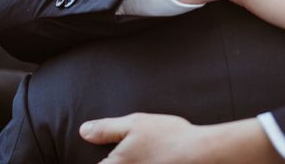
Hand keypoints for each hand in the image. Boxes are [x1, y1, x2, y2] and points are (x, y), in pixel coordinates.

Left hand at [79, 113, 283, 163]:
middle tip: (129, 152)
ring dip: (129, 162)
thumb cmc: (167, 136)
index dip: (101, 161)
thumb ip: (105, 129)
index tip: (105, 156)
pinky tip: (150, 159)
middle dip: (112, 161)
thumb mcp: (133, 123)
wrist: (202, 153)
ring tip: (140, 155)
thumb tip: (83, 131)